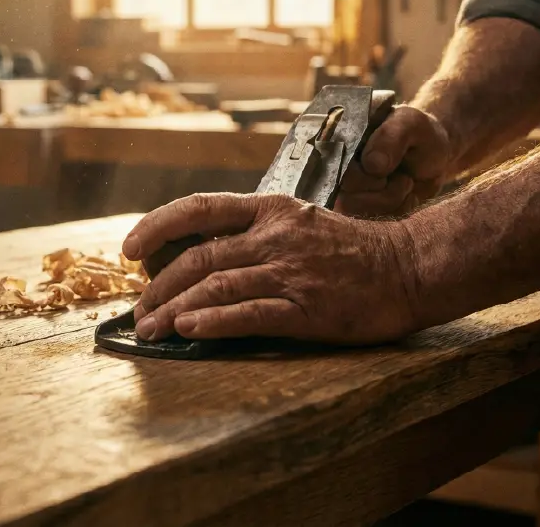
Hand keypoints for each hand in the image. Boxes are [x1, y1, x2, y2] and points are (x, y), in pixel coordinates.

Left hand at [122, 193, 420, 344]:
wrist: (409, 267)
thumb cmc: (350, 249)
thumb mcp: (298, 222)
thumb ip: (252, 232)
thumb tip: (199, 253)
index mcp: (269, 209)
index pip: (199, 209)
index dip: (157, 226)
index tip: (129, 249)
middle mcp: (274, 236)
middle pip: (199, 257)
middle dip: (160, 287)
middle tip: (140, 312)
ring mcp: (290, 272)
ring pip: (216, 287)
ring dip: (175, 310)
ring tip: (152, 330)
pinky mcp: (307, 309)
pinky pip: (250, 314)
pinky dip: (214, 322)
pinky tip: (190, 330)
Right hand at [336, 106, 451, 217]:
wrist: (434, 155)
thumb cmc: (418, 133)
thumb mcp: (410, 123)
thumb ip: (390, 137)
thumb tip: (372, 165)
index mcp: (336, 141)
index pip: (328, 168)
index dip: (358, 176)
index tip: (384, 170)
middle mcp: (333, 167)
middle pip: (342, 196)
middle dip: (381, 190)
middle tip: (403, 176)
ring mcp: (343, 191)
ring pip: (355, 211)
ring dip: (390, 200)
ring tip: (405, 182)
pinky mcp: (359, 210)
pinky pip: (372, 222)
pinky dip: (396, 211)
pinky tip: (405, 195)